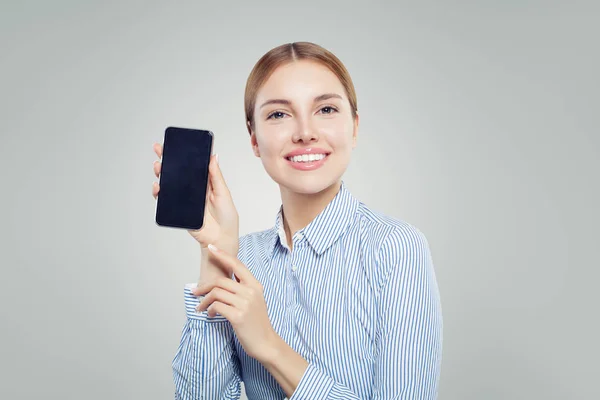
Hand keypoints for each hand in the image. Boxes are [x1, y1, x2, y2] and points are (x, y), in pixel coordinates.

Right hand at [152, 143, 239, 256]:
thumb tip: (213, 156)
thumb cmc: (227, 217)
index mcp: (204, 182)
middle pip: (176, 172)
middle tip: (159, 150)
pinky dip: (159, 193)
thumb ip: (216, 176)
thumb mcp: (223, 193)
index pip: (190, 165)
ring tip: (158, 167)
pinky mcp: (178, 210)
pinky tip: (158, 187)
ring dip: (161, 174)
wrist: (221, 238)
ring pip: (168, 184)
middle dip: (166, 160)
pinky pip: (165, 200)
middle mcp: (192, 190)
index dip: (181, 155)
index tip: (173, 144)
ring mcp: (184, 199)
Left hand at [192, 244, 277, 362]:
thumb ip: (242, 288)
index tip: (211, 248)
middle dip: (204, 286)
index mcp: (255, 285)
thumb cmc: (257, 322)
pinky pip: (216, 306)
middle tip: (195, 291)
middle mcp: (251, 291)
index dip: (223, 255)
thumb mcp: (254, 300)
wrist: (266, 342)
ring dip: (204, 300)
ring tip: (201, 307)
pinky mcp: (238, 316)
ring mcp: (245, 303)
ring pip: (216, 293)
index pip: (237, 265)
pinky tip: (209, 314)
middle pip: (221, 280)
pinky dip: (209, 309)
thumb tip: (224, 281)